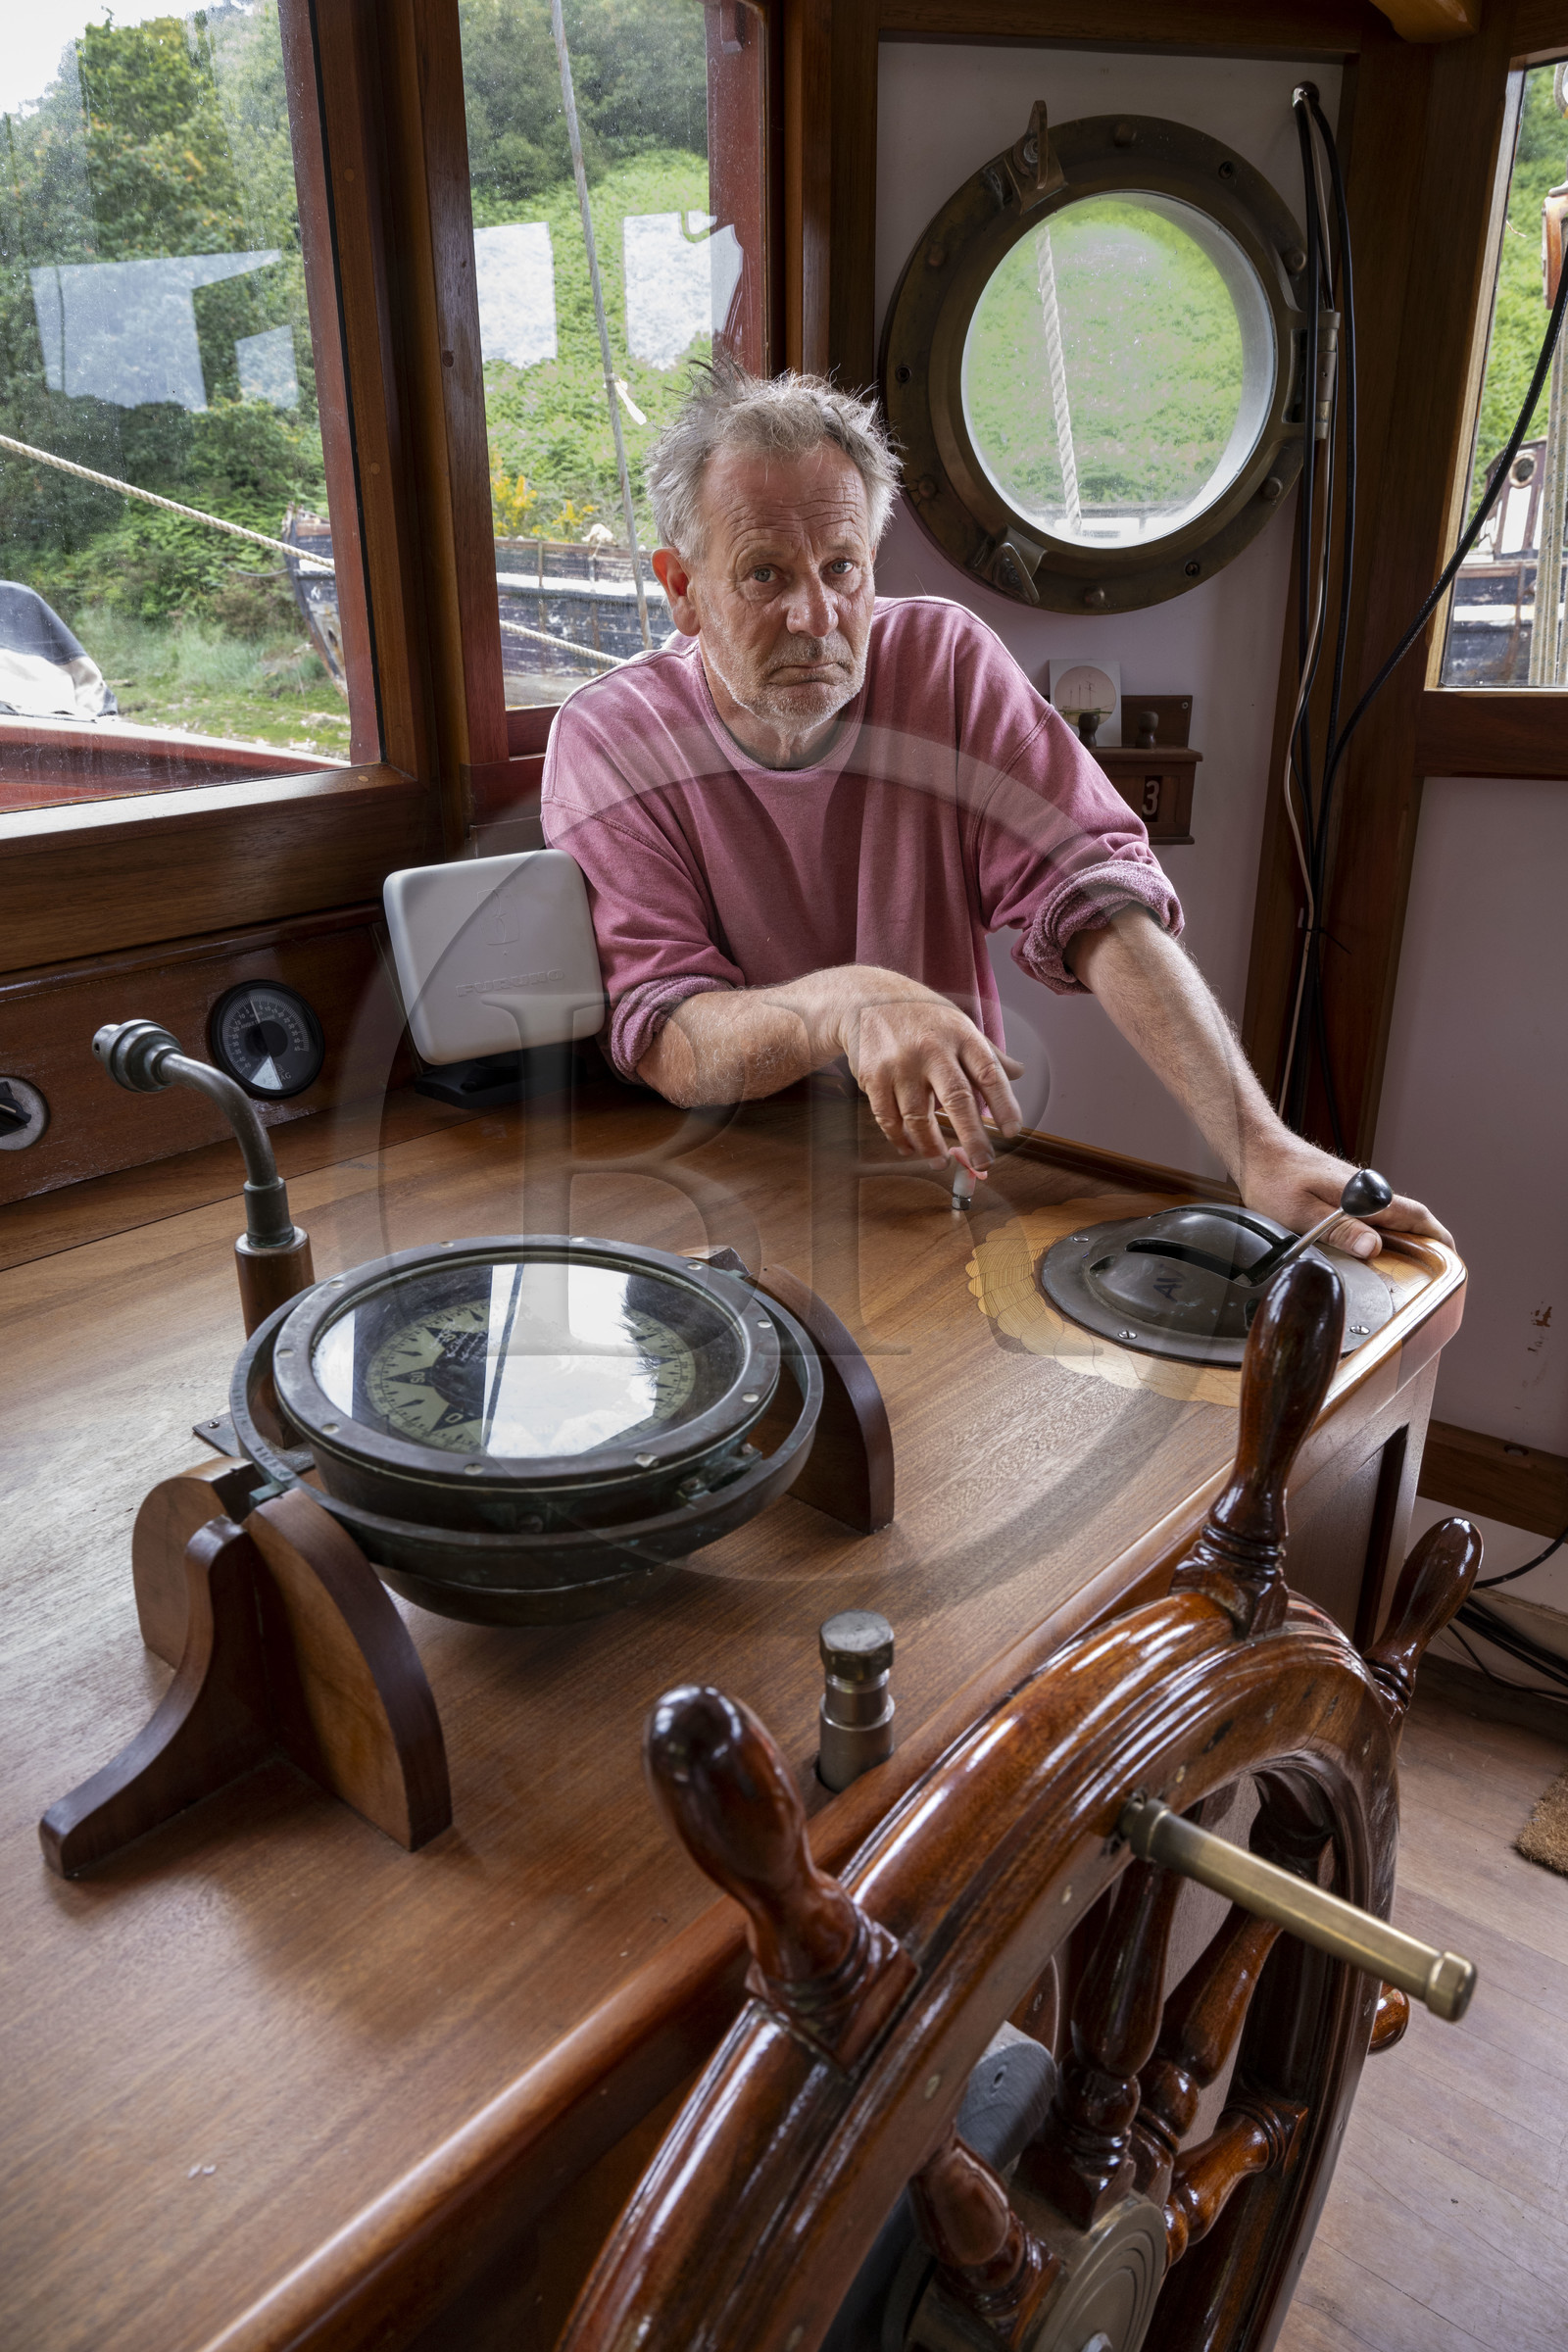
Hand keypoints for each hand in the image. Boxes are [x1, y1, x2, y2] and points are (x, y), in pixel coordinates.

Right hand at [837, 991, 1023, 1171]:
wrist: (865, 998)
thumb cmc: (920, 1014)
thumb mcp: (958, 1024)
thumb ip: (987, 1053)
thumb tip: (1019, 1073)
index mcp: (960, 1035)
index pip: (988, 1072)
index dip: (1003, 1103)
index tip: (1012, 1131)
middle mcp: (931, 1049)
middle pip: (957, 1098)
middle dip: (973, 1135)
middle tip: (984, 1162)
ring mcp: (900, 1064)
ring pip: (918, 1117)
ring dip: (931, 1146)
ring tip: (942, 1162)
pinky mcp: (873, 1077)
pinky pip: (888, 1118)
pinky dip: (900, 1138)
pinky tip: (910, 1148)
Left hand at [1240, 1135, 1452, 1259]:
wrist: (1259, 1150)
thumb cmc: (1274, 1179)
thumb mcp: (1301, 1213)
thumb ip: (1339, 1231)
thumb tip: (1374, 1248)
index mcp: (1363, 1193)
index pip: (1415, 1215)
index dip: (1438, 1238)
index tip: (1451, 1261)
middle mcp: (1367, 1189)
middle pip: (1410, 1219)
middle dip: (1425, 1246)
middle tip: (1429, 1278)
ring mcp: (1357, 1190)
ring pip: (1392, 1218)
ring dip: (1404, 1241)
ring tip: (1405, 1272)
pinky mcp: (1346, 1192)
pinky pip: (1374, 1215)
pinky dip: (1383, 1234)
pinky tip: (1373, 1252)